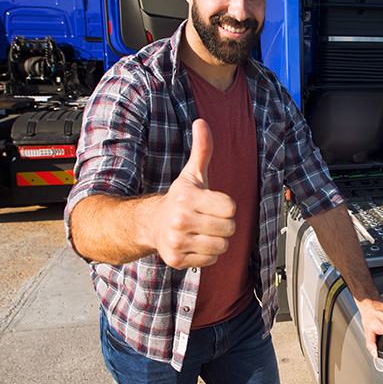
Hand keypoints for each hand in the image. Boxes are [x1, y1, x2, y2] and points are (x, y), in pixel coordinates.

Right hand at [148, 119, 235, 268]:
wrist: (152, 223)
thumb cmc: (179, 199)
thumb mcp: (192, 174)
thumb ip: (202, 150)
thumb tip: (201, 123)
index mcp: (188, 198)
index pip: (230, 207)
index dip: (225, 206)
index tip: (212, 203)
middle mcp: (180, 220)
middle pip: (229, 228)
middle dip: (223, 224)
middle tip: (208, 219)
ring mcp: (177, 241)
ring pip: (222, 246)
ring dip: (217, 240)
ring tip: (202, 231)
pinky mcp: (177, 260)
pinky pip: (210, 259)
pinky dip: (207, 254)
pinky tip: (195, 243)